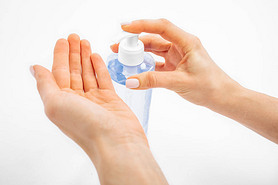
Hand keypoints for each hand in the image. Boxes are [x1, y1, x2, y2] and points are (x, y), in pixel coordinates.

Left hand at [31, 34, 147, 156]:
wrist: (116, 142)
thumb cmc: (85, 127)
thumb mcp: (56, 104)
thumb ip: (45, 84)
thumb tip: (35, 69)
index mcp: (61, 102)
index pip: (58, 73)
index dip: (59, 55)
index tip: (62, 40)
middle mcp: (76, 100)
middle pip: (73, 71)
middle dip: (73, 53)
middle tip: (74, 36)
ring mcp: (94, 100)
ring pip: (87, 73)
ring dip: (85, 57)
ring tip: (85, 41)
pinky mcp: (110, 99)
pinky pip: (102, 79)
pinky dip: (98, 67)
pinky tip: (96, 57)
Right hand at [111, 19, 239, 106]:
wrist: (222, 96)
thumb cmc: (209, 86)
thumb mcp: (179, 82)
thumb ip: (154, 81)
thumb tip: (131, 81)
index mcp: (186, 42)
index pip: (162, 27)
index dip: (142, 25)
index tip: (125, 27)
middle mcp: (181, 46)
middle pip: (155, 37)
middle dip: (136, 40)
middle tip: (118, 47)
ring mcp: (178, 56)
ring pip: (155, 49)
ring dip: (140, 52)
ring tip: (123, 55)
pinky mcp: (175, 66)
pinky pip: (157, 61)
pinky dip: (147, 63)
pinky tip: (137, 66)